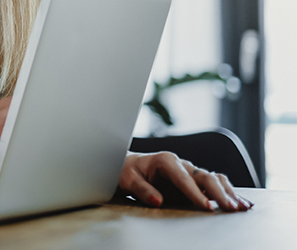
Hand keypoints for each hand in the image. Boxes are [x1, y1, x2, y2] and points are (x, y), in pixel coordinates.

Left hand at [118, 152, 252, 210]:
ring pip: (215, 179)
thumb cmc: (127, 172)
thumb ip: (142, 190)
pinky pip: (216, 183)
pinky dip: (229, 192)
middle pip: (205, 177)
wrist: (130, 166)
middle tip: (231, 209)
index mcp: (165, 161)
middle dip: (219, 194)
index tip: (207, 208)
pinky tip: (242, 202)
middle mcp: (182, 163)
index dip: (195, 193)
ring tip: (242, 208)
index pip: (183, 178)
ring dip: (229, 193)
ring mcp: (190, 170)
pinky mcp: (195, 179)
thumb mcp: (128, 180)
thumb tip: (158, 201)